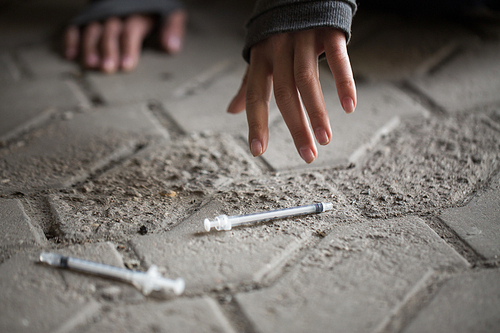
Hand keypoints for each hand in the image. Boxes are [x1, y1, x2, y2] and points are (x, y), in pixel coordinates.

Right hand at [64, 10, 186, 72]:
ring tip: (90, 65)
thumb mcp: (169, 12)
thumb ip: (172, 28)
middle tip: (107, 68)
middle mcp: (117, 12)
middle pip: (110, 30)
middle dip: (108, 50)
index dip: (128, 47)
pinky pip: (75, 26)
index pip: (131, 29)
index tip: (127, 65)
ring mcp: (100, 14)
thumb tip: (171, 46)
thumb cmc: (154, 9)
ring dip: (89, 47)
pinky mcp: (88, 17)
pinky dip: (71, 39)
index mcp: (137, 12)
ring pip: (92, 29)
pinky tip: (70, 55)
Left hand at [228, 28, 355, 162]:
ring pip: (308, 80)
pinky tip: (349, 106)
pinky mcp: (327, 30)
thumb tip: (231, 111)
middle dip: (296, 127)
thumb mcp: (260, 54)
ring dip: (317, 113)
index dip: (256, 123)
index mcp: (261, 57)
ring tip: (325, 139)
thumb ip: (248, 83)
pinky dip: (344, 82)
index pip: (256, 95)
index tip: (258, 151)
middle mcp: (279, 48)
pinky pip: (337, 58)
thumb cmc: (279, 31)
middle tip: (308, 155)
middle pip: (285, 93)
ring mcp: (303, 38)